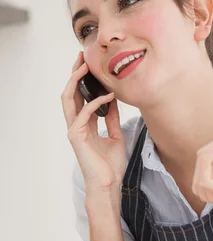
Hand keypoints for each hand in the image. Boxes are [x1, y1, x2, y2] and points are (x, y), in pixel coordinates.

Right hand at [61, 52, 126, 192]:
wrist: (109, 184)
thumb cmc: (111, 166)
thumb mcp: (116, 136)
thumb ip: (112, 119)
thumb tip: (114, 101)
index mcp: (85, 125)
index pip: (80, 97)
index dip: (84, 80)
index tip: (92, 65)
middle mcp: (77, 125)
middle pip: (70, 92)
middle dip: (75, 73)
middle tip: (83, 56)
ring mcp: (74, 129)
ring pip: (68, 98)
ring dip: (76, 80)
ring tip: (87, 66)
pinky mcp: (76, 136)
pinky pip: (84, 112)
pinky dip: (96, 102)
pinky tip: (109, 96)